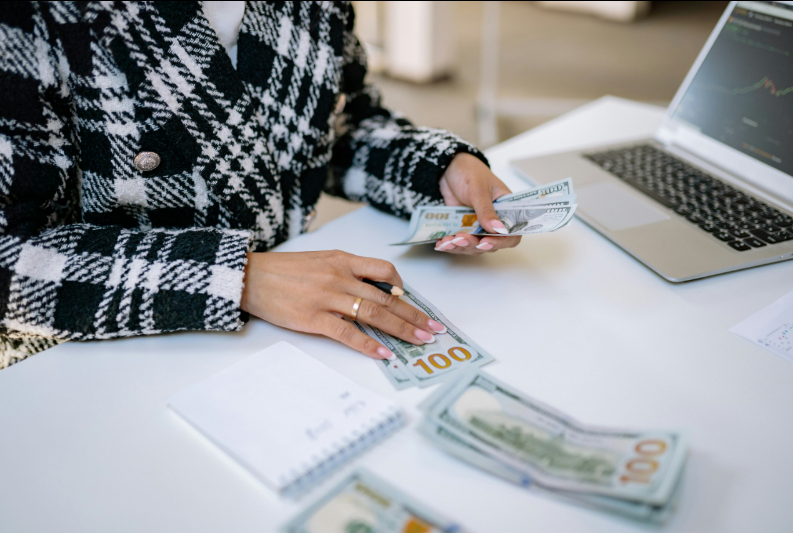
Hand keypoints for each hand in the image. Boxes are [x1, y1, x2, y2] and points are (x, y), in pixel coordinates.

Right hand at [240, 251, 445, 359]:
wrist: (249, 276)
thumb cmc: (284, 270)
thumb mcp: (320, 260)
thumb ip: (346, 271)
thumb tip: (374, 289)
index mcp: (343, 259)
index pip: (384, 270)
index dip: (403, 288)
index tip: (412, 302)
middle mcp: (340, 277)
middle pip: (386, 298)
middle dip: (414, 315)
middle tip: (434, 329)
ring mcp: (328, 298)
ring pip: (374, 315)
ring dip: (401, 330)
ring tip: (420, 341)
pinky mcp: (314, 318)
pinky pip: (348, 333)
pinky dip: (369, 345)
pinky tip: (384, 354)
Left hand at [436, 152, 521, 254]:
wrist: (448, 168)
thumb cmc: (469, 172)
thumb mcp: (478, 189)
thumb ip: (486, 210)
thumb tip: (498, 229)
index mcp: (506, 209)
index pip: (512, 233)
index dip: (501, 241)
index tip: (486, 242)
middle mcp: (494, 220)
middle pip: (491, 244)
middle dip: (475, 245)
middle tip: (460, 239)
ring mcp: (477, 226)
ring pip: (474, 246)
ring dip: (461, 247)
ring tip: (448, 241)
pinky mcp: (463, 228)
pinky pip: (459, 242)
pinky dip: (450, 245)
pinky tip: (441, 243)